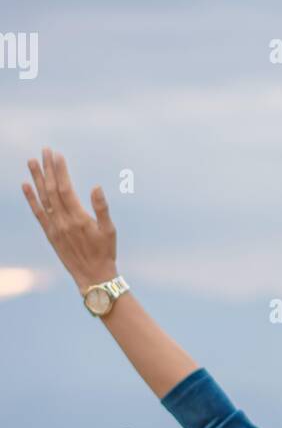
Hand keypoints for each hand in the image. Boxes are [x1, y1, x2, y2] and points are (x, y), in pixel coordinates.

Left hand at [22, 147, 117, 291]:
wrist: (93, 277)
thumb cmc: (105, 252)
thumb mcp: (110, 230)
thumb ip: (101, 208)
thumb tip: (96, 187)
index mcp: (78, 218)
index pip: (65, 188)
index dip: (60, 171)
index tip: (57, 154)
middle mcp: (62, 221)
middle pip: (51, 190)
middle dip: (48, 169)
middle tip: (44, 150)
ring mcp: (54, 228)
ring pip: (43, 198)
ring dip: (36, 178)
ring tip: (32, 161)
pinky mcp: (50, 234)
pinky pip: (38, 213)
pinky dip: (30, 198)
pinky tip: (25, 185)